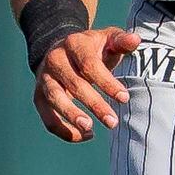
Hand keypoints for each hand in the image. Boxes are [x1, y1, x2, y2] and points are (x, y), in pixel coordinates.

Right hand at [34, 28, 141, 142]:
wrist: (60, 50)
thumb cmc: (91, 48)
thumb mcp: (107, 38)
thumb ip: (122, 40)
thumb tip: (135, 39)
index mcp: (73, 43)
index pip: (89, 64)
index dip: (106, 82)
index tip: (124, 98)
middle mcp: (55, 60)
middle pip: (74, 84)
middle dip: (94, 104)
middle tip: (113, 122)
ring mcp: (44, 78)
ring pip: (55, 99)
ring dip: (72, 116)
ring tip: (90, 130)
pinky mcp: (39, 96)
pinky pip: (47, 116)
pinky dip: (63, 129)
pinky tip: (84, 135)